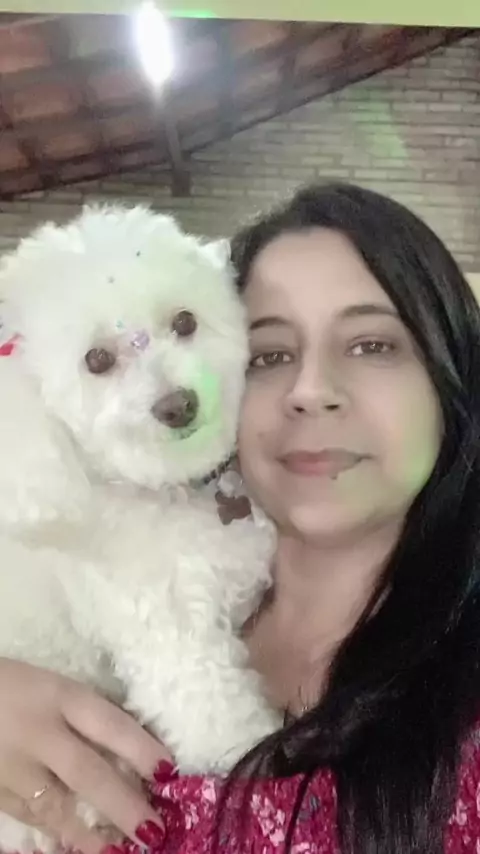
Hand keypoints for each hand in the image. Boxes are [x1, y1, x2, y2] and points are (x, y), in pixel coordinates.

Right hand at [0, 658, 173, 853]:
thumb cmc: (9, 683)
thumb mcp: (50, 684)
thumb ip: (82, 711)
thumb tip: (129, 741)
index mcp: (57, 696)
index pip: (109, 724)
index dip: (141, 749)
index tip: (168, 771)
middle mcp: (39, 733)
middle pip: (87, 772)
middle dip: (123, 804)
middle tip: (154, 829)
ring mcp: (12, 767)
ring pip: (56, 806)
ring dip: (89, 832)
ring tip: (119, 850)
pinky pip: (28, 815)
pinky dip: (54, 831)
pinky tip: (72, 843)